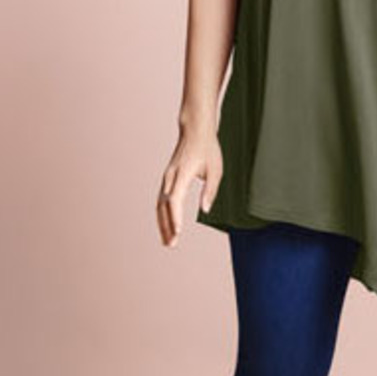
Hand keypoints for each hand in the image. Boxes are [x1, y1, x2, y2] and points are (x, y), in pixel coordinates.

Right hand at [157, 124, 221, 248]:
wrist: (195, 131)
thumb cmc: (208, 150)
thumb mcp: (216, 170)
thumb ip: (210, 190)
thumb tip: (205, 210)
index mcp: (182, 173)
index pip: (174, 199)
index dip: (175, 217)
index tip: (178, 232)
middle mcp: (171, 176)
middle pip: (164, 205)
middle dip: (166, 226)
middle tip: (172, 244)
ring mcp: (167, 177)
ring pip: (160, 204)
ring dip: (163, 223)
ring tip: (168, 241)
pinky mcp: (168, 178)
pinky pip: (162, 199)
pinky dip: (163, 214)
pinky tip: (168, 226)